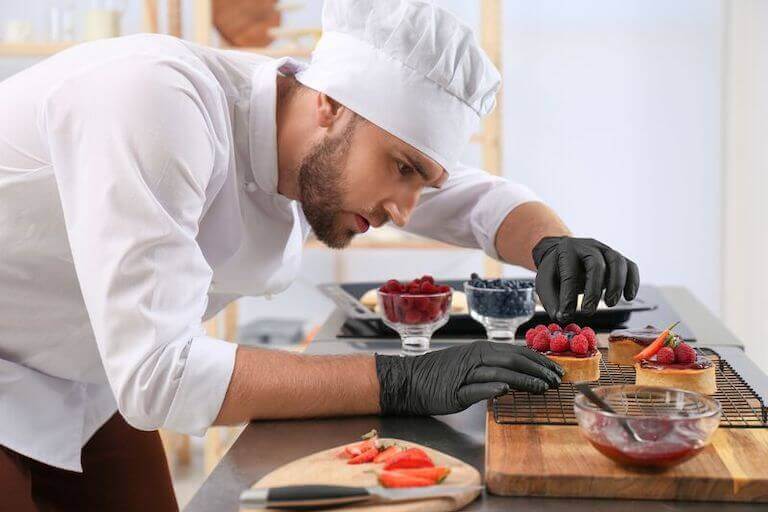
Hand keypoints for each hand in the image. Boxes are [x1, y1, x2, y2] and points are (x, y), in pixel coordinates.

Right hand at [375, 341, 563, 415]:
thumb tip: (523, 368)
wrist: (408, 380)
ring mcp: (465, 374)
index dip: (539, 361)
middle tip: (555, 381)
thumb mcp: (469, 363)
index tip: (556, 370)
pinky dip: (491, 389)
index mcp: (481, 349)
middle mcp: (475, 357)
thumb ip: (493, 364)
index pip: (517, 352)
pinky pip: (475, 389)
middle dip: (537, 370)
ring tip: (540, 388)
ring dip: (522, 380)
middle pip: (512, 360)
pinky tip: (504, 392)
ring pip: (498, 373)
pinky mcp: (454, 392)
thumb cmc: (441, 373)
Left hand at [532, 236, 639, 322]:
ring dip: (616, 285)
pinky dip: (633, 282)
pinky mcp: (617, 257)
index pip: (569, 274)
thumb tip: (561, 317)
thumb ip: (551, 300)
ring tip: (610, 303)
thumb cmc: (556, 270)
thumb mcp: (546, 282)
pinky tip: (629, 297)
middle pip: (596, 264)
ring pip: (617, 262)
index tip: (566, 314)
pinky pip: (631, 266)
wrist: (565, 254)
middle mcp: (587, 246)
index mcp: (566, 250)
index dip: (568, 296)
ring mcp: (605, 249)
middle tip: (588, 311)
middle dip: (593, 290)